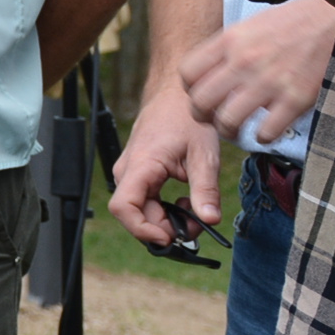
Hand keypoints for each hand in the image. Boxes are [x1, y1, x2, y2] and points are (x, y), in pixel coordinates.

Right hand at [110, 80, 225, 241]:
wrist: (176, 95)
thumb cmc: (187, 119)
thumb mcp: (204, 156)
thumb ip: (205, 190)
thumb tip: (210, 220)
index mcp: (141, 166)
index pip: (123, 208)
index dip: (143, 230)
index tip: (170, 238)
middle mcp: (127, 171)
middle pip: (134, 214)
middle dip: (164, 228)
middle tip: (196, 227)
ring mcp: (130, 172)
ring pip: (140, 209)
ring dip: (166, 219)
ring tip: (195, 210)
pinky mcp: (138, 173)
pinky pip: (144, 200)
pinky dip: (165, 208)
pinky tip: (185, 200)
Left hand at [181, 0, 334, 140]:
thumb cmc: (292, 23)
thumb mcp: (250, 26)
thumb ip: (226, 48)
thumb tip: (207, 73)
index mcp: (229, 40)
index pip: (187, 73)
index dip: (189, 89)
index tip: (200, 95)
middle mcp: (243, 61)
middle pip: (201, 101)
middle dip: (202, 115)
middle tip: (212, 119)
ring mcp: (269, 82)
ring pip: (228, 120)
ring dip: (229, 131)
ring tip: (236, 130)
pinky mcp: (296, 99)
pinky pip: (266, 131)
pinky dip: (263, 137)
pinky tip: (266, 131)